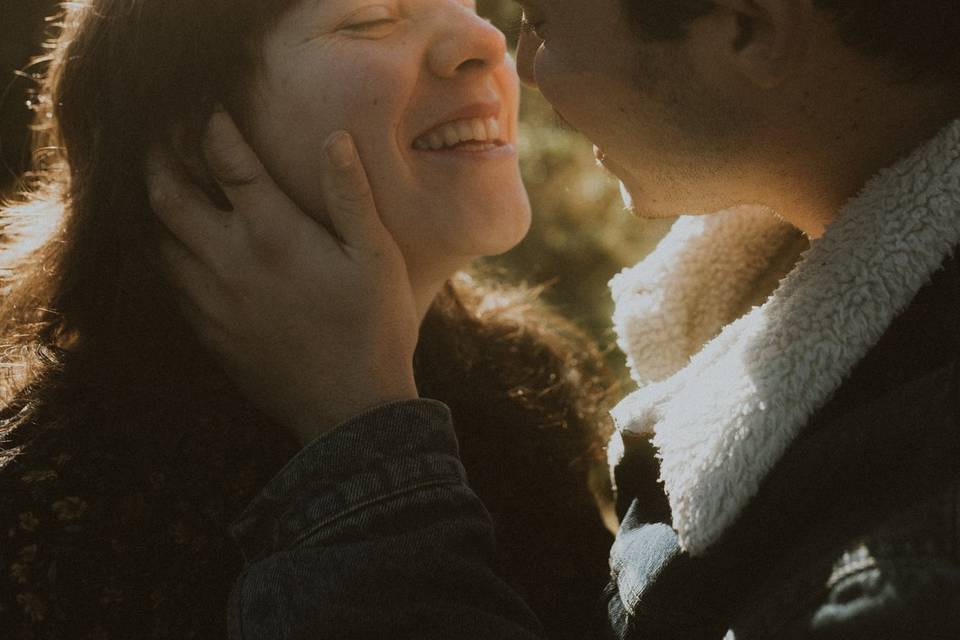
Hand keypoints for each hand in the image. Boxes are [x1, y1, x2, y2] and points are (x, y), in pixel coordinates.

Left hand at [147, 110, 419, 445]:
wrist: (350, 412)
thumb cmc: (374, 328)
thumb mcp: (377, 257)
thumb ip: (350, 194)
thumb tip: (333, 138)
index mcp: (272, 232)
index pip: (225, 159)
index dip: (212, 125)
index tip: (210, 108)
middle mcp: (229, 259)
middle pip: (166, 194)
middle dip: (160, 157)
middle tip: (162, 137)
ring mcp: (212, 299)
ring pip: (157, 240)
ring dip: (156, 207)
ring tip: (165, 187)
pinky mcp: (209, 331)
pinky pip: (169, 283)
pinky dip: (165, 254)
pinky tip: (180, 250)